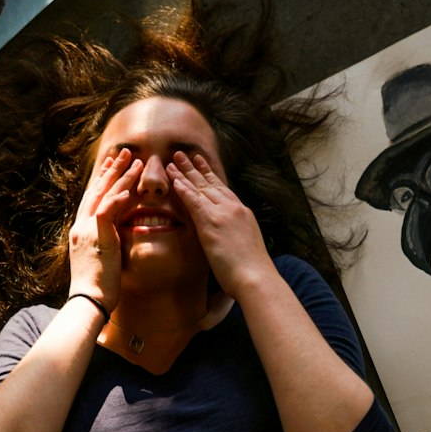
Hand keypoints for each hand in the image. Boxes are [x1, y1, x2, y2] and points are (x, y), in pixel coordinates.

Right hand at [67, 147, 141, 313]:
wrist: (87, 301)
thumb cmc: (95, 287)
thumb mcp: (99, 259)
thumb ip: (105, 244)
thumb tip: (113, 239)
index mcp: (82, 230)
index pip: (93, 199)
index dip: (103, 180)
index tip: (112, 165)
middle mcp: (81, 226)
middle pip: (97, 190)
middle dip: (112, 170)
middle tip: (125, 152)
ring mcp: (87, 231)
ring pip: (103, 197)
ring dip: (120, 178)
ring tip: (135, 162)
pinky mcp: (96, 238)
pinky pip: (106, 213)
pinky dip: (116, 200)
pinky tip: (128, 190)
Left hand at [167, 151, 271, 296]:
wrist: (256, 277)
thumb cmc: (252, 272)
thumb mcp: (247, 248)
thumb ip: (237, 237)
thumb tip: (231, 240)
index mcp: (243, 214)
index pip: (224, 190)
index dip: (211, 176)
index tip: (202, 164)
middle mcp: (234, 208)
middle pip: (212, 184)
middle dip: (197, 168)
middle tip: (185, 154)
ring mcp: (223, 213)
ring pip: (201, 187)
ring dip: (186, 173)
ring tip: (174, 159)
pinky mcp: (211, 222)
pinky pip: (193, 200)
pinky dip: (183, 188)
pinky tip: (174, 180)